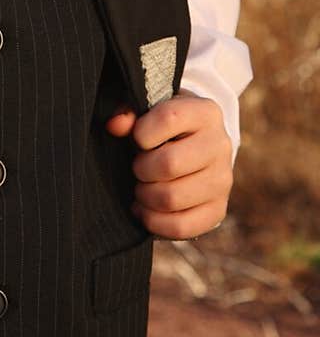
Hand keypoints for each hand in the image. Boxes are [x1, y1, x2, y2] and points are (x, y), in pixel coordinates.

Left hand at [105, 93, 232, 239]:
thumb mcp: (150, 109)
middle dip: (141, 168)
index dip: (142, 132)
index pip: (169, 118)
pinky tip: (145, 209)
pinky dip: (154, 221)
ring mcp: (222, 180)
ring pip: (172, 198)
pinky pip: (181, 227)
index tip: (137, 138)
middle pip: (169, 164)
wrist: (196, 146)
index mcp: (205, 112)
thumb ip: (129, 112)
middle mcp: (220, 145)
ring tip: (141, 187)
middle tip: (137, 167)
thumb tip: (115, 125)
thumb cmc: (165, 125)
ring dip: (145, 196)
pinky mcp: (218, 210)